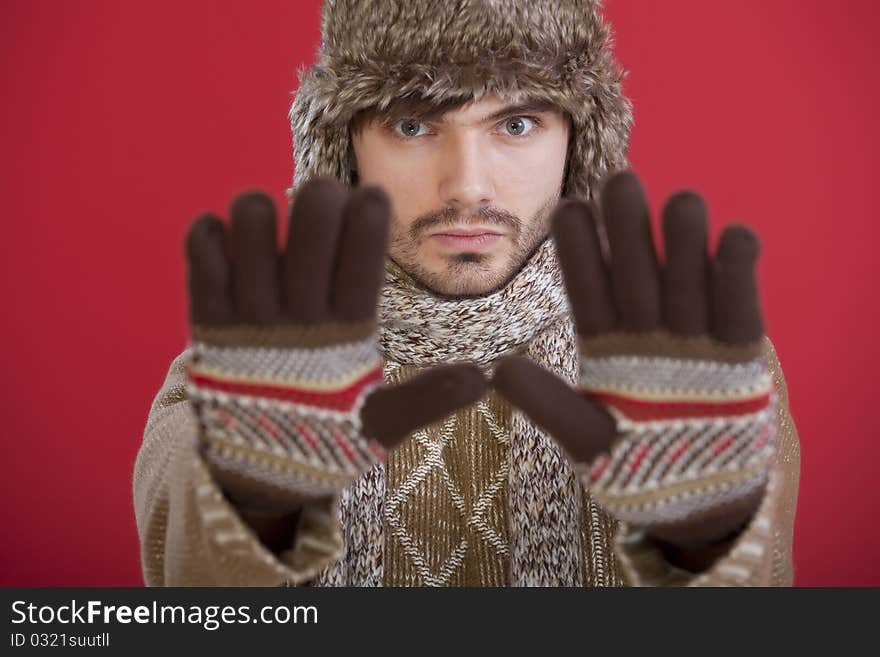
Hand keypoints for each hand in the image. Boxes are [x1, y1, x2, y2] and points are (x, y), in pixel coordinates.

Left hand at [184, 177, 486, 513]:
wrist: (250, 473)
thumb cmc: (326, 434)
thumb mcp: (383, 422)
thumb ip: (429, 397)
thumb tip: (487, 377)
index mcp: (347, 337)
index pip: (363, 255)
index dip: (370, 213)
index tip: (372, 199)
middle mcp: (297, 318)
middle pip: (311, 220)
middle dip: (322, 197)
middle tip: (324, 204)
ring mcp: (247, 316)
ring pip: (252, 222)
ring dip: (261, 210)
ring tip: (270, 225)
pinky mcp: (205, 320)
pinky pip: (200, 249)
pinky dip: (210, 233)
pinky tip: (229, 243)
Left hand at [493, 171, 775, 549]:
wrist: (697, 498)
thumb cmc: (633, 467)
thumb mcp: (585, 438)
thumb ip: (549, 405)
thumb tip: (498, 372)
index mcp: (605, 344)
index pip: (588, 289)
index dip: (579, 251)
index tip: (567, 210)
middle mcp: (647, 331)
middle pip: (636, 270)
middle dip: (629, 229)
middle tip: (620, 179)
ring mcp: (693, 338)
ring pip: (687, 276)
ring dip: (684, 240)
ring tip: (680, 199)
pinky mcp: (739, 352)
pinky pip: (740, 305)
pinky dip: (738, 271)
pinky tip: (732, 234)